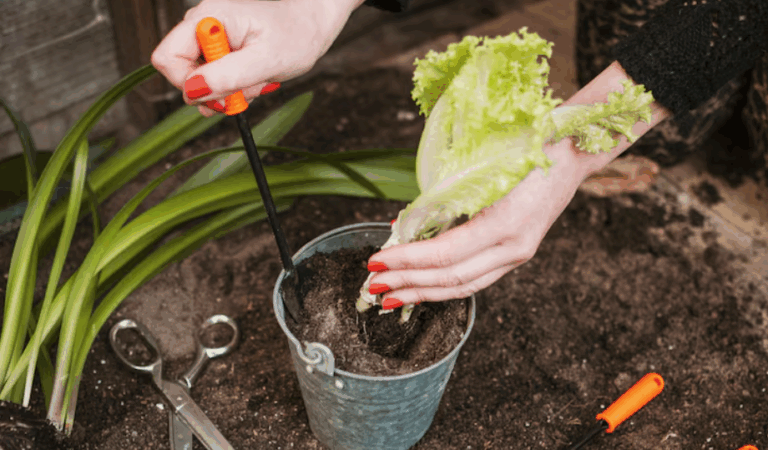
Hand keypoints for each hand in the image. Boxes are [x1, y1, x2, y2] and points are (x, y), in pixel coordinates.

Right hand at [151, 0, 362, 115]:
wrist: (313, 23)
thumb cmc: (296, 34)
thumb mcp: (265, 61)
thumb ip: (228, 76)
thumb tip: (192, 91)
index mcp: (208, 19)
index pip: (167, 58)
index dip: (188, 84)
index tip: (220, 91)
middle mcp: (203, 25)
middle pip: (183, 73)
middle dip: (215, 90)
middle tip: (247, 87)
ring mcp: (210, 37)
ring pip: (202, 80)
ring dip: (229, 90)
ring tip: (257, 78)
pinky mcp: (220, 49)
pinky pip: (216, 78)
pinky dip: (235, 86)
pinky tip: (254, 78)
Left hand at [366, 139, 586, 307]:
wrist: (571, 152)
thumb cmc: (528, 148)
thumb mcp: (485, 165)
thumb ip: (446, 197)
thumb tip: (404, 224)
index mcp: (506, 223)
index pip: (446, 253)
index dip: (408, 260)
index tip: (376, 262)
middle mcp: (514, 247)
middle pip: (452, 278)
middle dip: (408, 283)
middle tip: (372, 287)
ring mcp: (517, 255)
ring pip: (464, 286)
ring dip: (423, 293)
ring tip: (391, 297)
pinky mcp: (514, 255)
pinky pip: (474, 279)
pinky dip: (443, 286)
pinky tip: (420, 287)